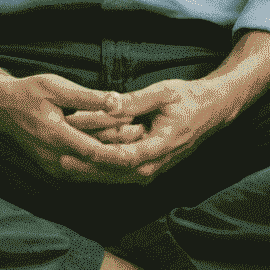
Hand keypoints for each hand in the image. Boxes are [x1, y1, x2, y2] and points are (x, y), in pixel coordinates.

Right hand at [0, 71, 155, 183]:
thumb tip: (116, 101)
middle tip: (151, 154)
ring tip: (144, 159)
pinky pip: (87, 175)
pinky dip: (106, 171)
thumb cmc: (29, 92)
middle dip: (126, 164)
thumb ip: (87, 97)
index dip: (120, 154)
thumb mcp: (57, 86)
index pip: (95, 153)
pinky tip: (124, 166)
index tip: (143, 150)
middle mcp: (57, 160)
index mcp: (57, 138)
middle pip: (98, 170)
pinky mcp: (57, 170)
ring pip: (94, 176)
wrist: (3, 108)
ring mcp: (56, 169)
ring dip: (119, 170)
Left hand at [65, 77, 234, 181]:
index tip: (75, 150)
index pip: (124, 157)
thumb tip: (109, 104)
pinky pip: (119, 173)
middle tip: (58, 160)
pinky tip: (80, 166)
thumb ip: (134, 102)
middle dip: (86, 168)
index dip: (98, 155)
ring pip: (115, 176)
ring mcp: (151, 170)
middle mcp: (155, 165)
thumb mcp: (163, 93)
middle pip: (114, 173)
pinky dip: (99, 170)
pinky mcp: (147, 169)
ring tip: (62, 165)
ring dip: (89, 172)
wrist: (211, 111)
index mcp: (160, 146)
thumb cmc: (188, 99)